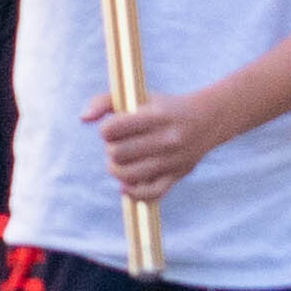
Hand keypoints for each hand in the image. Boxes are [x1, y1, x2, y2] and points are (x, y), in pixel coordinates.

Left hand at [90, 79, 231, 201]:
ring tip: (120, 162)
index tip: (112, 129)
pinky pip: (150, 193)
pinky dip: (133, 192)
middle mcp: (165, 138)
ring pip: (128, 175)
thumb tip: (83, 119)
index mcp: (154, 116)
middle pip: (117, 153)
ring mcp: (171, 160)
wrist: (207, 119)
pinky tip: (127, 184)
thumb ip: (106, 101)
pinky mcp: (177, 176)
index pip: (112, 129)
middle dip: (111, 150)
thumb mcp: (139, 97)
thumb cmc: (164, 108)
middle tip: (118, 145)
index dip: (106, 131)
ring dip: (116, 170)